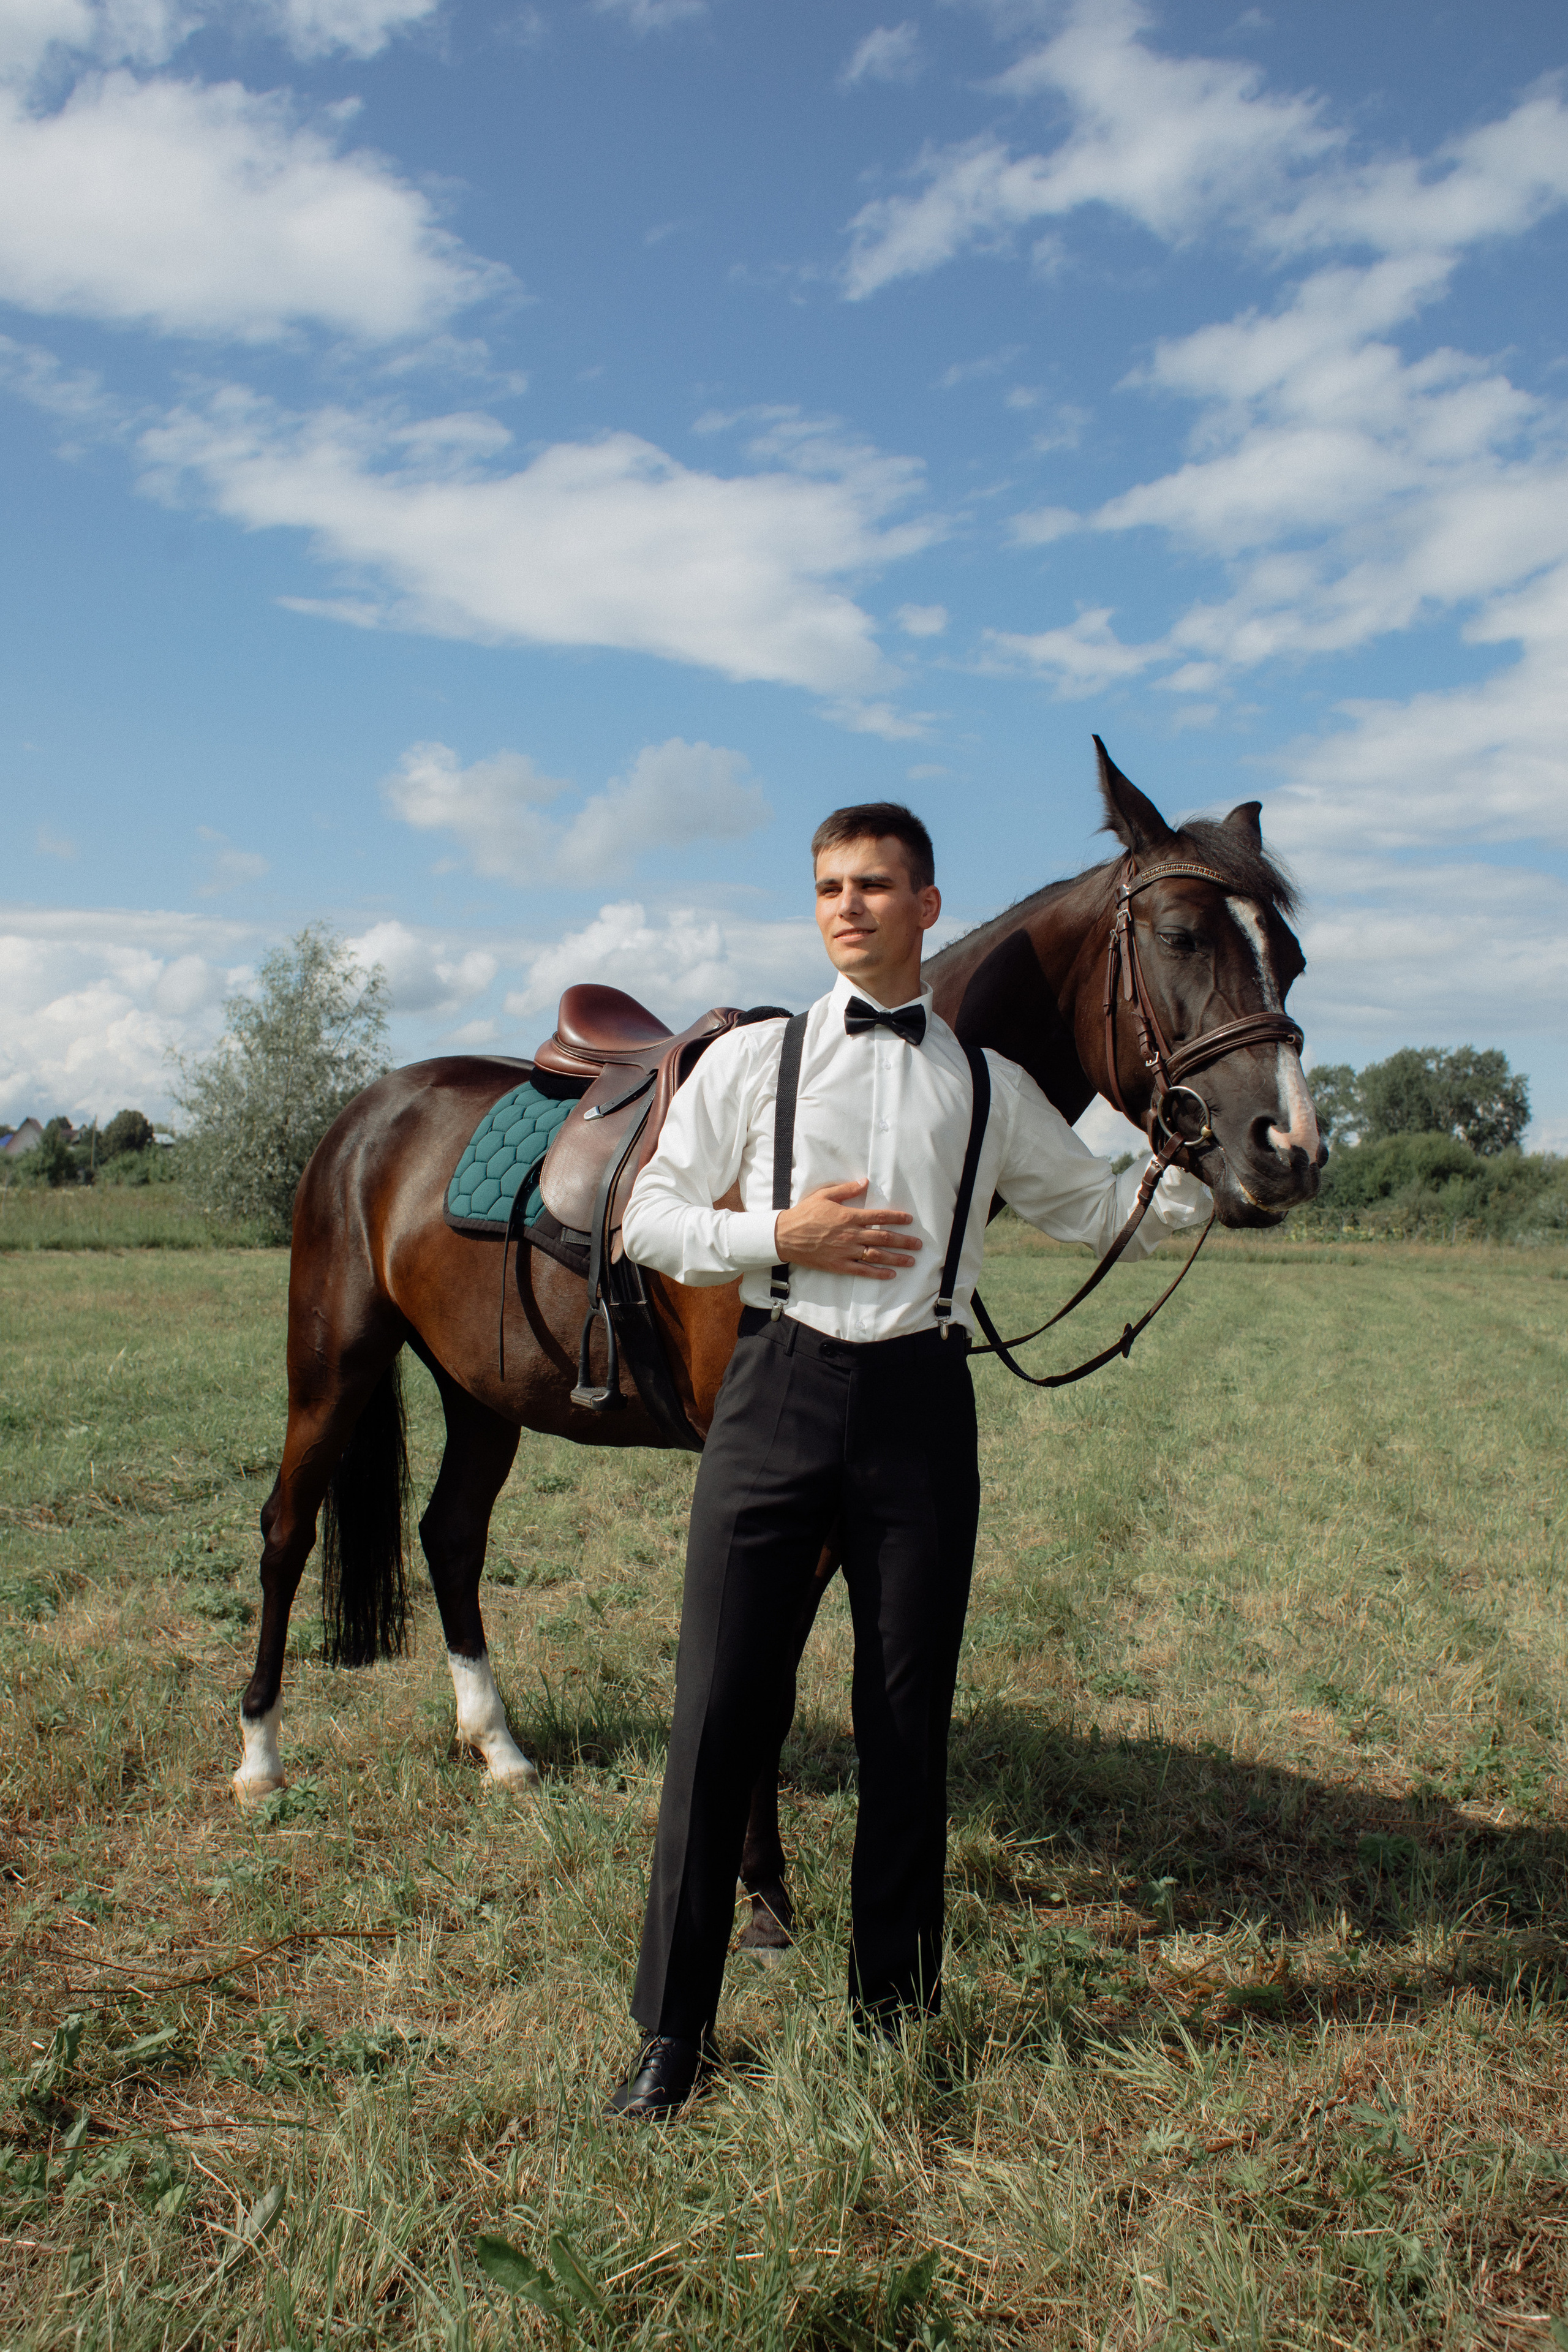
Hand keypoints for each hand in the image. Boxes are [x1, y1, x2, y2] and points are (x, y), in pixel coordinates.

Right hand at [774, 1180, 921, 1280]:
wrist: (785, 1236)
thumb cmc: (804, 1214)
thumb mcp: (824, 1195)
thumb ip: (846, 1190)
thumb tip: (865, 1183)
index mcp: (849, 1216)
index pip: (880, 1216)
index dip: (897, 1217)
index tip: (909, 1220)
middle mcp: (851, 1234)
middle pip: (884, 1237)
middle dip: (904, 1241)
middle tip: (918, 1244)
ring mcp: (846, 1251)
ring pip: (877, 1255)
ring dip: (896, 1258)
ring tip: (911, 1261)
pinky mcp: (839, 1265)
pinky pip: (863, 1270)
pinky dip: (878, 1273)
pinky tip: (890, 1274)